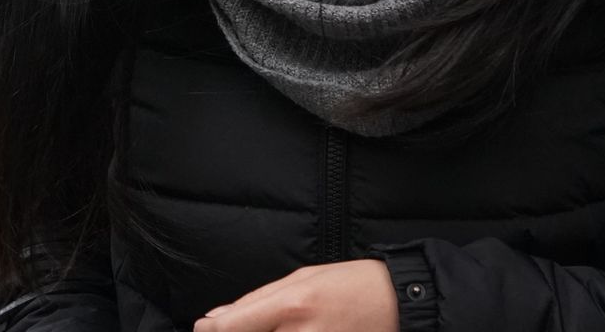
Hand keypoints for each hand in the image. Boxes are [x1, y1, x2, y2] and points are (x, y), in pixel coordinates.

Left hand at [193, 260, 399, 331]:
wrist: (400, 303)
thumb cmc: (351, 284)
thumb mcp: (302, 277)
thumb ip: (256, 300)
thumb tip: (218, 318)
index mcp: (292, 306)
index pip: (233, 328)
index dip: (211, 331)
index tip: (204, 329)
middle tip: (243, 326)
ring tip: (283, 324)